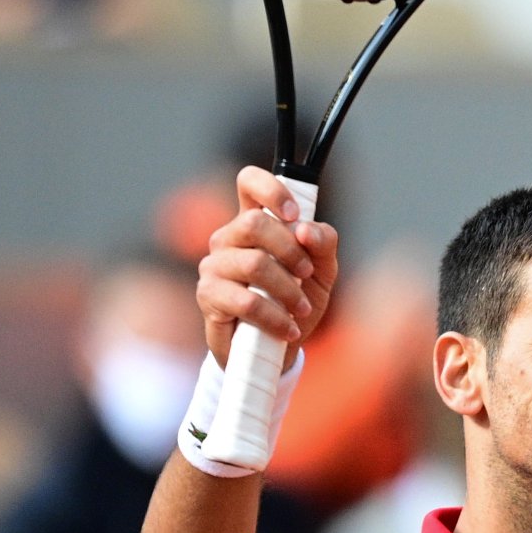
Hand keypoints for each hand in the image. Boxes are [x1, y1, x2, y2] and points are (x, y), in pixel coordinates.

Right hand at [198, 166, 338, 367]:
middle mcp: (229, 238)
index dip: (271, 189)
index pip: (249, 182)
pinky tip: (288, 329)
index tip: (294, 214)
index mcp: (256, 222)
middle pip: (253, 223)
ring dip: (288, 290)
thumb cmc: (296, 303)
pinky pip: (245, 300)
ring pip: (253, 263)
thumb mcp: (322, 272)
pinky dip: (275, 317)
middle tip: (307, 274)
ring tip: (302, 309)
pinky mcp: (208, 296)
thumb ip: (323, 243)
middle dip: (291, 250)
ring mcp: (214, 265)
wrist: (277, 351)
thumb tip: (306, 230)